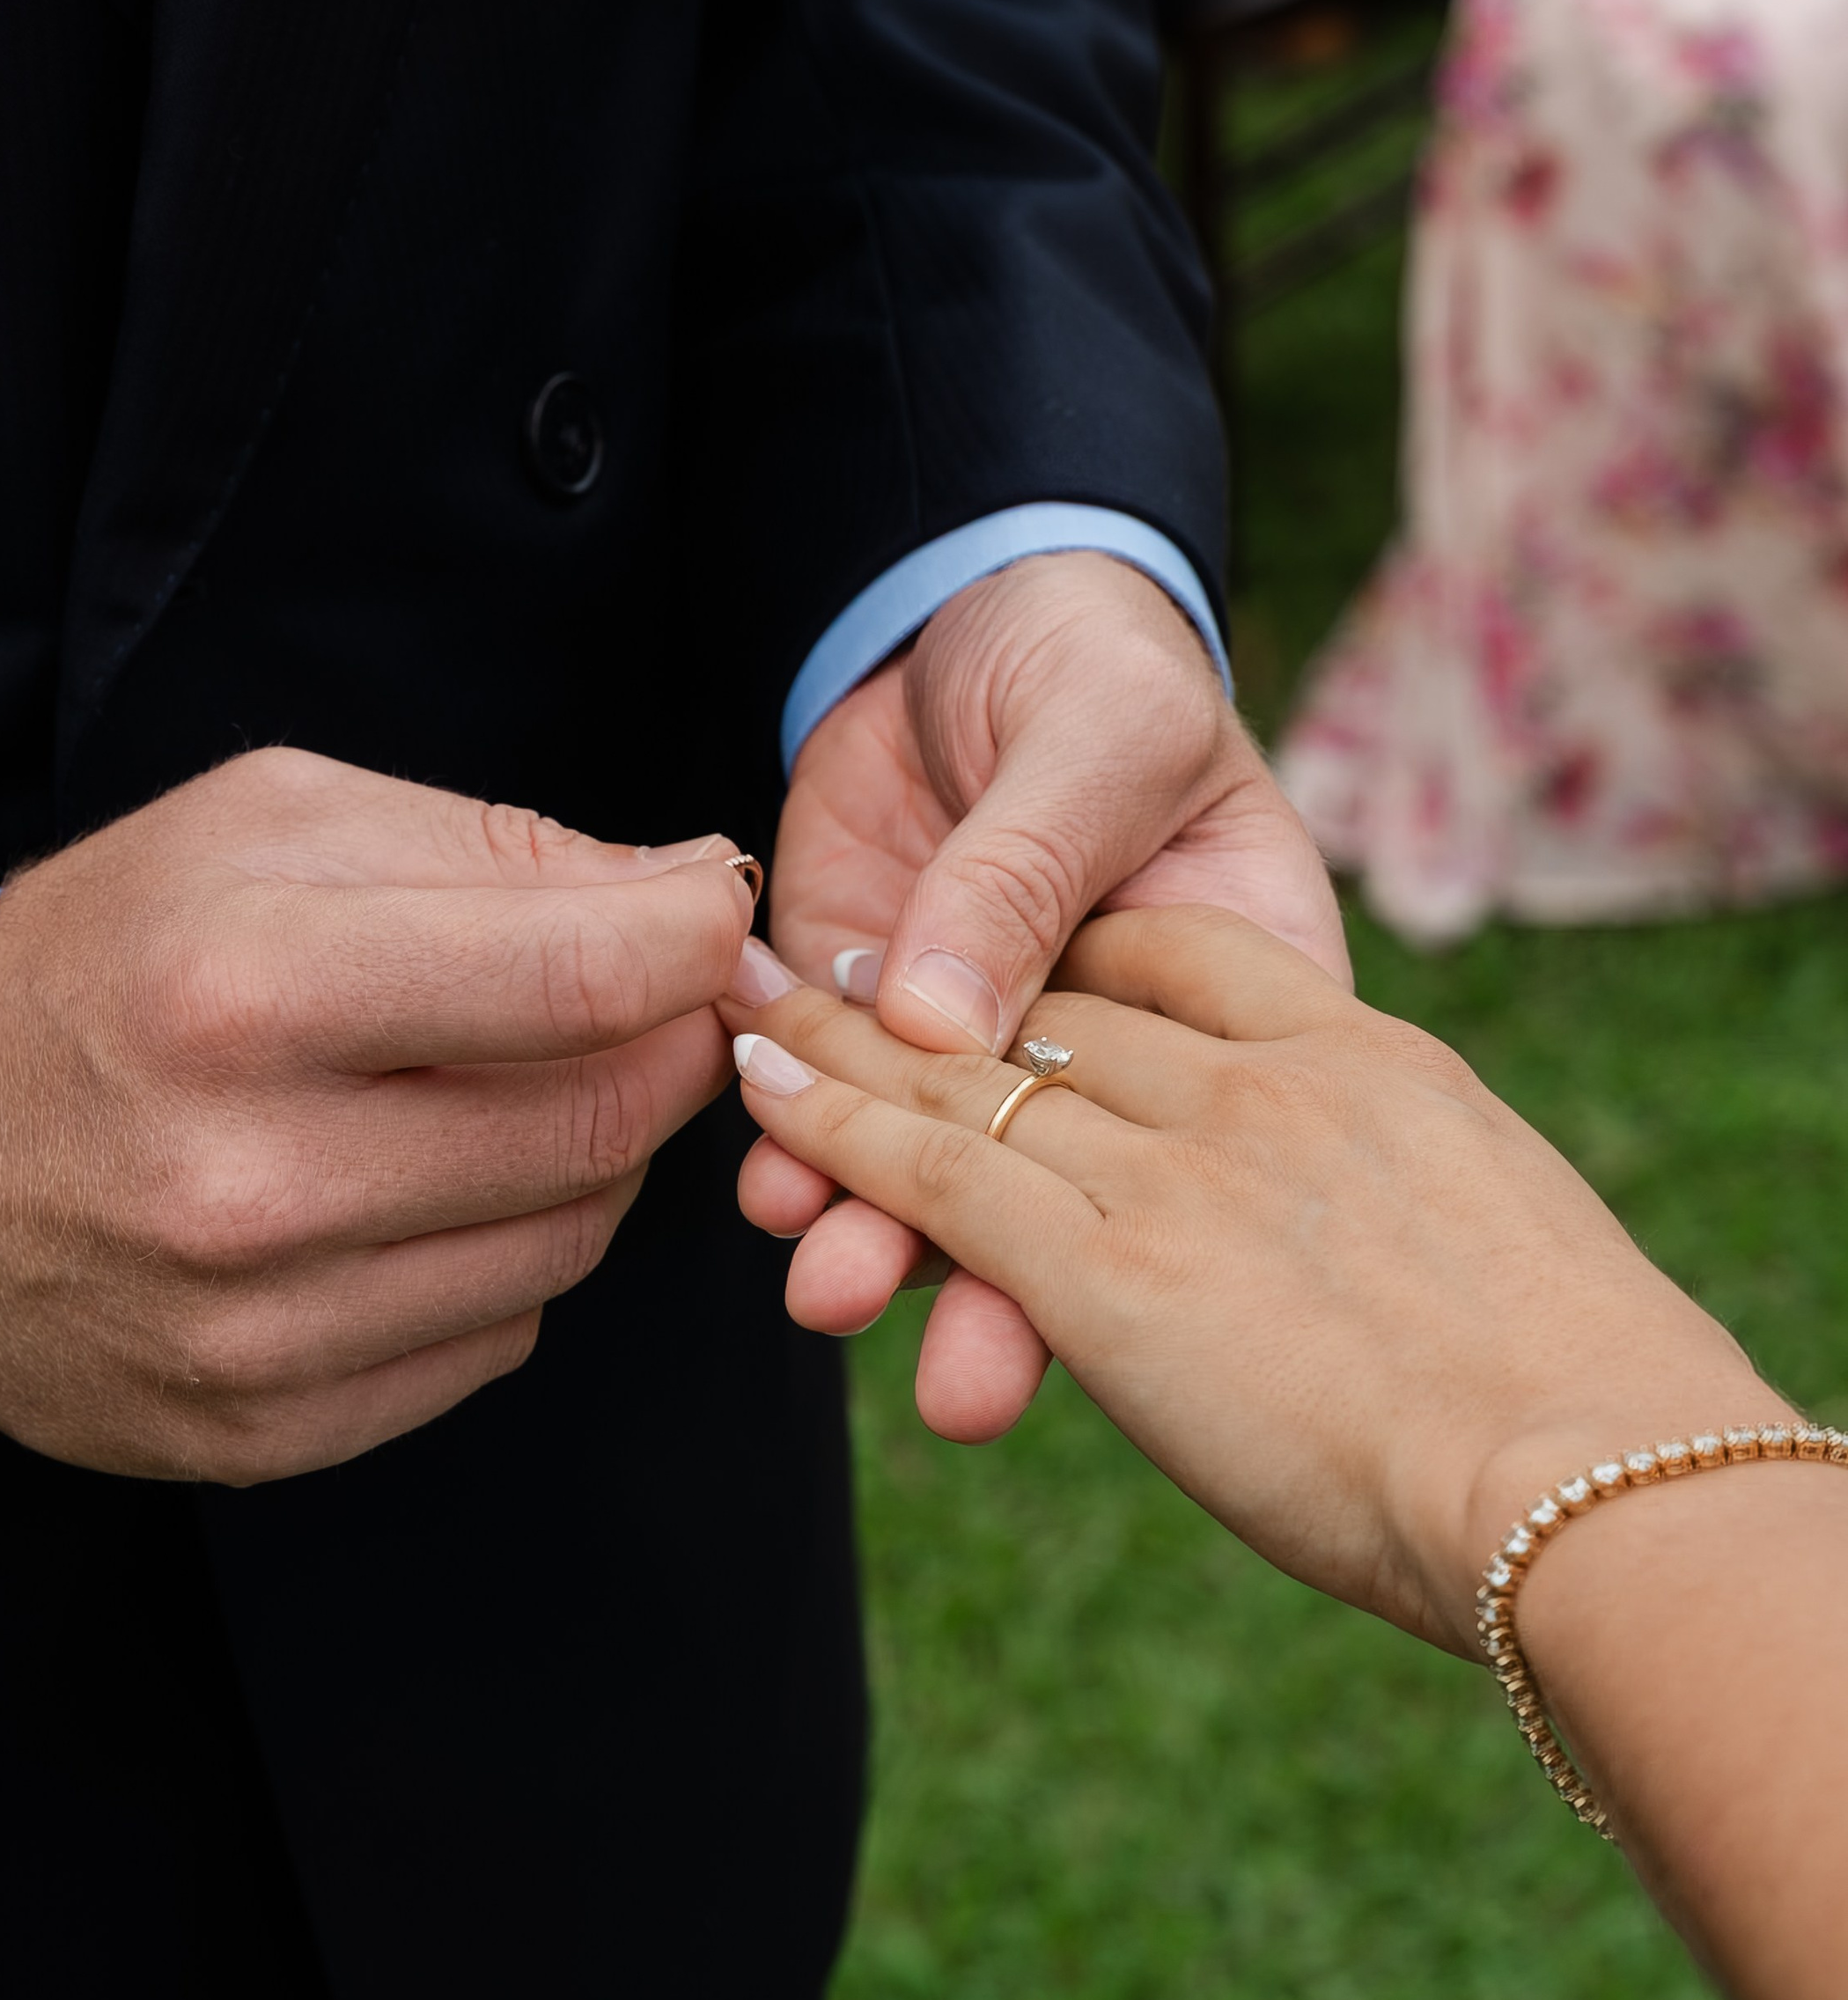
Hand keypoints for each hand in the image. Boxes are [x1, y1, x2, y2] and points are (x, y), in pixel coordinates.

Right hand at [0, 749, 753, 1483]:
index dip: (694, 944)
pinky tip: (428, 1197)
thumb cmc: (115, 954)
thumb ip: (497, 848)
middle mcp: (250, 1177)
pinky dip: (502, 1262)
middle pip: (598, 1128)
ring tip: (514, 1093)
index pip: (579, 983)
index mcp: (248, 989)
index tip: (710, 921)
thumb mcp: (271, 824)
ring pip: (565, 1248)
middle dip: (664, 1051)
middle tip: (645, 1007)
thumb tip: (699, 897)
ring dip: (591, 1161)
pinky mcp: (260, 1430)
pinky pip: (491, 1345)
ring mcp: (256, 1329)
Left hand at [726, 906, 1755, 1651]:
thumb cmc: (1590, 1386)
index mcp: (1368, 1049)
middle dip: (936, 1000)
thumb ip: (1390, 1179)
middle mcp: (1259, 1079)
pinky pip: (934, 1168)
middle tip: (827, 977)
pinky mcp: (1097, 1263)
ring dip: (852, 1050)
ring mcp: (1174, 1159)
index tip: (1025, 958)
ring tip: (757, 1026)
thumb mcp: (1498, 1226)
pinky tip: (763, 1105)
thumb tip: (1337, 1225)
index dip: (1095, 949)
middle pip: (1059, 1011)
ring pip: (971, 1074)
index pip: (1196, 955)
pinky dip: (834, 1130)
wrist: (1593, 1475)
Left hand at [748, 554, 1346, 1434]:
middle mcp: (1104, 1054)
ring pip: (941, 1175)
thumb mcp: (1103, 735)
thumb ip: (1030, 868)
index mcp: (1229, 994)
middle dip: (1007, 1297)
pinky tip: (770, 1191)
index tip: (1103, 1313)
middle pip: (1070, 1193)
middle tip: (962, 1390)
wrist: (968, 609)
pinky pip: (833, 1107)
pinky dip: (798, 1149)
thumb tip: (943, 1018)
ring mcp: (976, 1042)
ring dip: (883, 1239)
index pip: (1212, 1139)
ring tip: (832, 1292)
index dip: (1173, 1235)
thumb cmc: (1093, 662)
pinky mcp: (863, 1012)